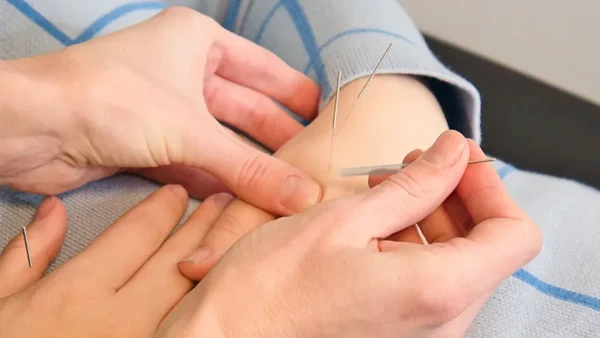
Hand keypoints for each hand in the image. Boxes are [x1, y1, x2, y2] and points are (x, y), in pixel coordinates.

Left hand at [0, 7, 320, 214]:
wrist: (34, 128)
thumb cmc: (112, 100)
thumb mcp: (192, 131)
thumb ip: (250, 167)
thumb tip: (303, 194)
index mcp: (197, 41)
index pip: (262, 68)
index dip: (294, 93)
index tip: (324, 116)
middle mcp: (183, 69)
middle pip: (243, 107)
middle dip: (275, 137)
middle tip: (311, 164)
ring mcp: (164, 106)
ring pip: (219, 138)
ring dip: (247, 163)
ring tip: (286, 187)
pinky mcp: (147, 141)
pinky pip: (194, 160)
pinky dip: (216, 178)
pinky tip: (243, 197)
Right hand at [0, 186, 232, 336]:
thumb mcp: (0, 308)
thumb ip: (27, 257)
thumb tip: (54, 209)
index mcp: (76, 294)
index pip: (135, 234)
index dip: (161, 208)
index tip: (177, 194)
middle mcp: (120, 319)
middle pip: (175, 257)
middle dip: (202, 224)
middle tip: (224, 201)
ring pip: (194, 291)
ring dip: (216, 255)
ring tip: (236, 227)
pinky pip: (195, 326)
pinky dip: (212, 300)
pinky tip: (225, 283)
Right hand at [158, 131, 541, 337]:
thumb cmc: (270, 289)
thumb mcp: (344, 220)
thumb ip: (413, 185)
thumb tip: (455, 154)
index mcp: (435, 291)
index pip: (514, 233)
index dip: (489, 185)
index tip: (455, 158)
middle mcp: (441, 324)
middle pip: (486, 245)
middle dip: (453, 194)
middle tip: (409, 163)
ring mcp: (422, 333)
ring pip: (457, 262)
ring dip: (428, 216)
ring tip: (381, 189)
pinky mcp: (400, 333)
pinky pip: (429, 282)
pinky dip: (412, 244)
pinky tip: (372, 224)